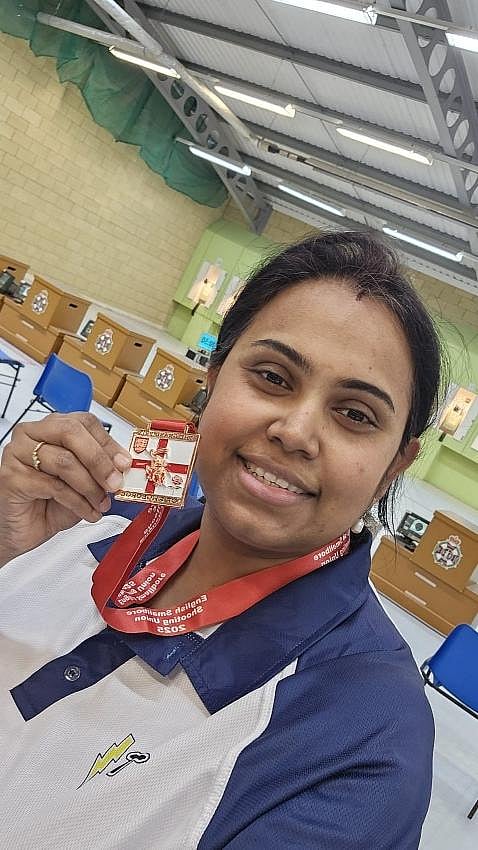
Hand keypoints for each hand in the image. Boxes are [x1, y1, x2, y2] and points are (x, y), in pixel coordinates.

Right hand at [0, 412, 131, 565]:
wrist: (21, 530)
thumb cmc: (49, 504)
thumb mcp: (83, 483)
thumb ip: (100, 470)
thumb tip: (123, 466)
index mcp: (50, 428)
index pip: (83, 422)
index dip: (107, 443)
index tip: (124, 463)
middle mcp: (30, 434)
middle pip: (70, 432)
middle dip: (99, 460)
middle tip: (114, 483)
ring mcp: (17, 454)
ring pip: (64, 461)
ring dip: (90, 487)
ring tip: (101, 504)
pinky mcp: (11, 477)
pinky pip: (53, 486)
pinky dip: (77, 502)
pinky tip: (87, 512)